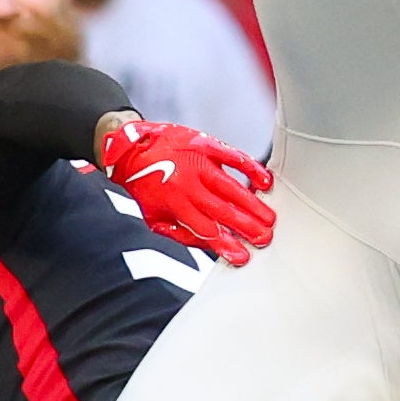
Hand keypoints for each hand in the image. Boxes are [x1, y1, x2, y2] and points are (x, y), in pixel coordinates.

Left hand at [95, 118, 275, 265]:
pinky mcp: (207, 145)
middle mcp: (189, 183)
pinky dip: (251, 169)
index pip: (207, 229)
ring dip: (253, 205)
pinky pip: (234, 158)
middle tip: (265, 238)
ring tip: (269, 219)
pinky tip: (265, 182)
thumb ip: (180, 233)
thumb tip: (209, 246)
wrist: (130, 146)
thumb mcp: (153, 216)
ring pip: (232, 187)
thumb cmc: (142, 184)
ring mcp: (200, 162)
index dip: (227, 244)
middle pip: (224, 210)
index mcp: (175, 203)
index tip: (243, 255)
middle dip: (247, 227)